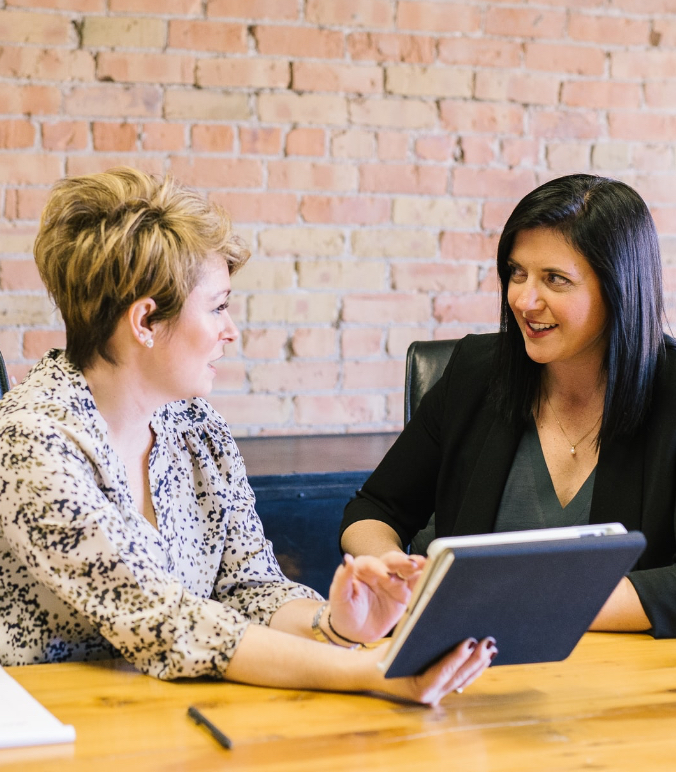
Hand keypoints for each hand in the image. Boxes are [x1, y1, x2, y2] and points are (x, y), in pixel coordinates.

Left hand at [327, 551, 424, 642]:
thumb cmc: (344, 612)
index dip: (378, 567)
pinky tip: (433, 575)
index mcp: (362, 569)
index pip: (371, 563)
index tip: (384, 575)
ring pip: (406, 570)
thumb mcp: (339, 597)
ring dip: (416, 566)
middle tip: (412, 564)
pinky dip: (424, 579)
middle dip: (402, 561)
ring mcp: (394, 582)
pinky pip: (415, 584)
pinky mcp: (404, 594)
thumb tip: (347, 559)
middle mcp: (380, 571)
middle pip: (392, 562)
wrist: (355, 632)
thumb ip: (342, 578)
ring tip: (426, 564)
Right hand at [363, 636, 496, 705]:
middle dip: (476, 659)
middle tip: (488, 641)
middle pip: (458, 677)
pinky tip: (483, 658)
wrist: (371, 674)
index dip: (458, 657)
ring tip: (491, 648)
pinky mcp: (441, 690)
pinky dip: (472, 669)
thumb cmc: (383, 657)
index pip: (442, 672)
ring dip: (479, 664)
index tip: (470, 642)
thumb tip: (440, 622)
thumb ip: (417, 639)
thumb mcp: (396, 646)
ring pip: (463, 680)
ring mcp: (437, 695)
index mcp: (419, 688)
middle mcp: (430, 696)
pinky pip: (460, 681)